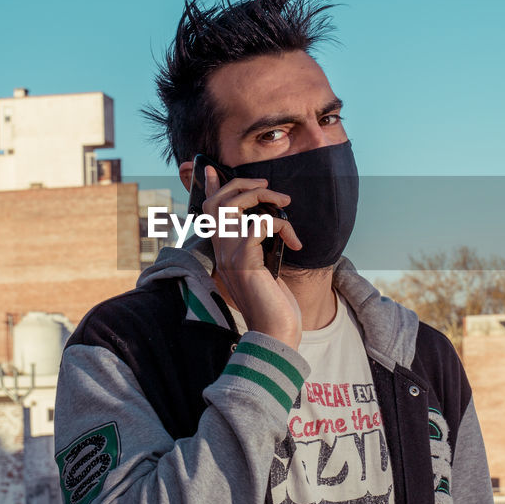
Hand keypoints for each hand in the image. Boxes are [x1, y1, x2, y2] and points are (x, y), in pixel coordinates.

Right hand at [202, 166, 303, 347]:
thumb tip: (268, 224)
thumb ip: (259, 248)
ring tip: (285, 205)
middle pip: (217, 202)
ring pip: (233, 206)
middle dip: (242, 185)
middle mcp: (221, 252)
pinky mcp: (245, 261)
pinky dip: (282, 225)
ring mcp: (230, 256)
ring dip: (263, 197)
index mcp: (224, 252)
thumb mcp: (264, 269)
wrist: (275, 334)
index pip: (210, 213)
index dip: (211, 188)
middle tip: (268, 188)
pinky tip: (294, 244)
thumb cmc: (273, 304)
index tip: (212, 169)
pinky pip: (260, 224)